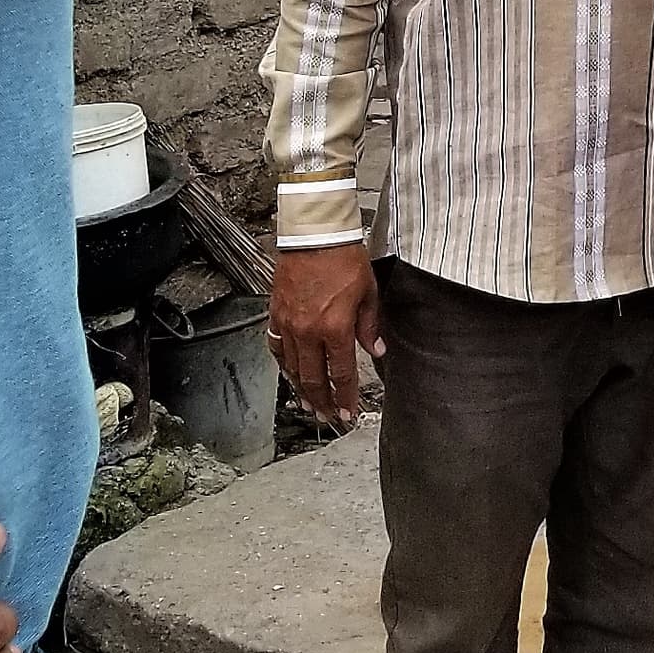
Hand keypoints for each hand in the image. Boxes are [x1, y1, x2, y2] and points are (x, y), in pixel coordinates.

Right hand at [270, 242, 383, 427]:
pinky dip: (284, 365)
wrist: (315, 234)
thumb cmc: (344, 258)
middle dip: (323, 402)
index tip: (348, 413)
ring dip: (302, 390)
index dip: (345, 397)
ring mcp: (289, 324)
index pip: (341, 374)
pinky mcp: (276, 314)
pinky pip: (277, 347)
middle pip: (314, 378)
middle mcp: (308, 332)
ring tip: (309, 405)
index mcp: (335, 328)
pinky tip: (289, 373)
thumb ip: (370, 327)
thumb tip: (377, 350)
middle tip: (329, 418)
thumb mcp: (368, 293)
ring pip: (293, 368)